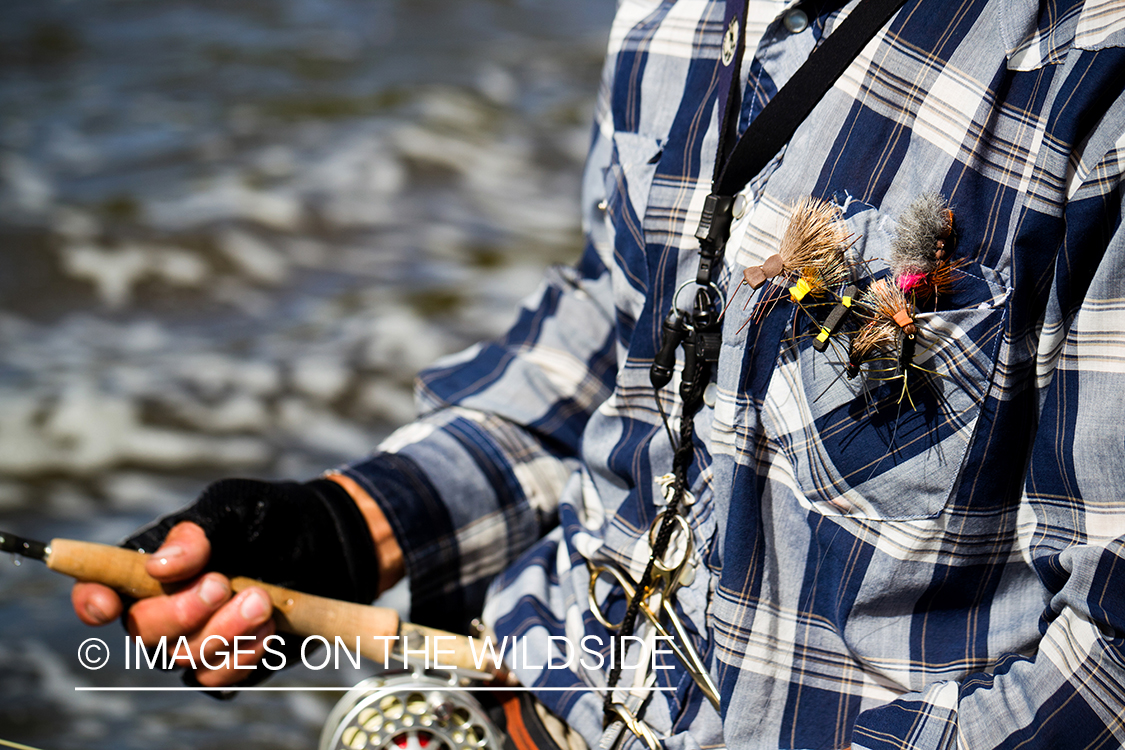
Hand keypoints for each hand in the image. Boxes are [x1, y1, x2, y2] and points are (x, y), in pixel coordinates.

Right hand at [72, 521, 275, 687]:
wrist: (325, 544)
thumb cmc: (269, 519)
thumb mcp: (236, 507)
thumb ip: (198, 532)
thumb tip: (159, 566)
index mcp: (150, 565)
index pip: (99, 589)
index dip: (92, 602)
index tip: (110, 606)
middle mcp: (163, 607)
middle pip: (142, 632)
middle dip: (181, 613)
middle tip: (221, 585)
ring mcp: (195, 640)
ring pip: (182, 660)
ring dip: (223, 633)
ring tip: (262, 601)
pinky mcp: (228, 663)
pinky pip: (217, 680)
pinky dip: (243, 656)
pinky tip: (269, 629)